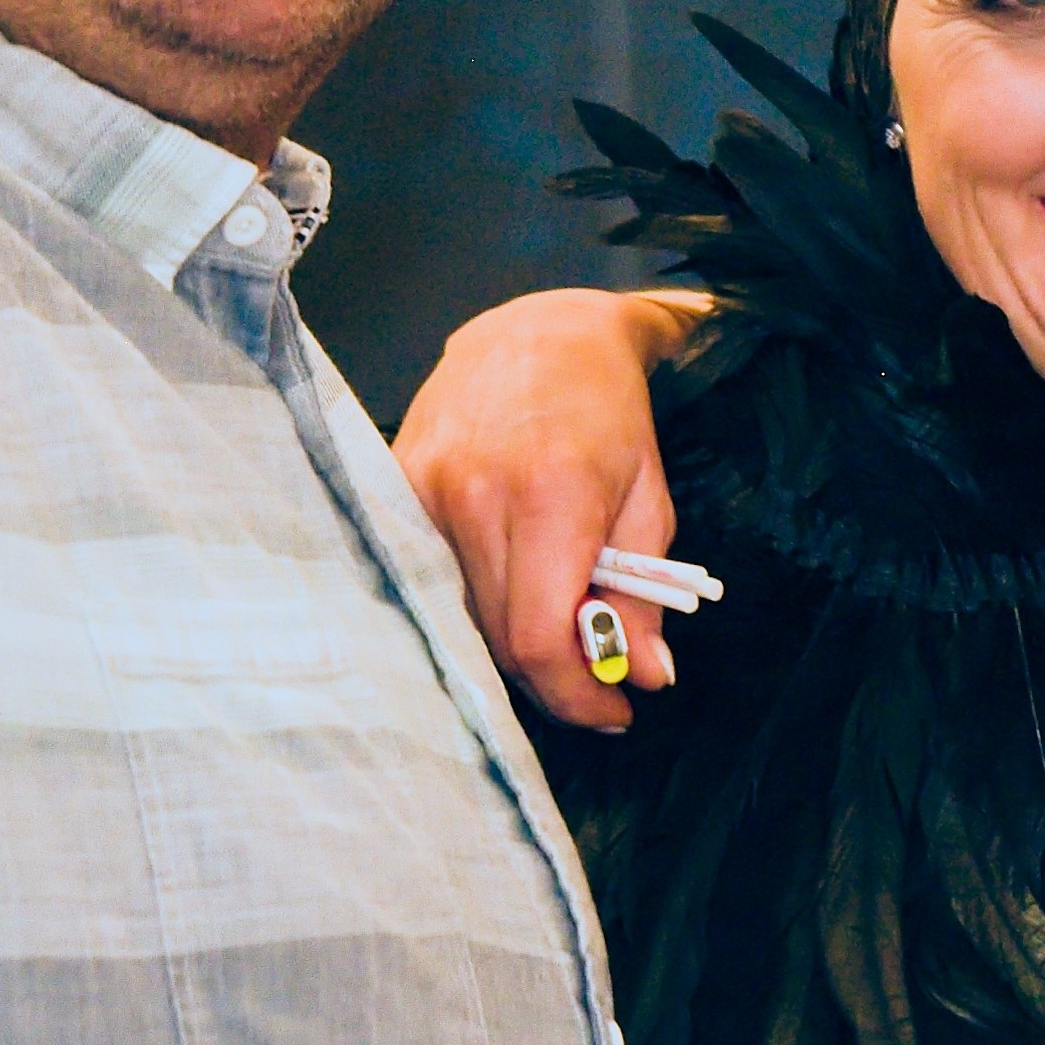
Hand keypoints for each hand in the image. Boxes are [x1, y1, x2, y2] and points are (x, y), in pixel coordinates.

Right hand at [398, 288, 681, 722]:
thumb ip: (643, 596)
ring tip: (561, 620)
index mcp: (550, 495)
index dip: (578, 697)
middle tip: (598, 676)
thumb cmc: (607, 413)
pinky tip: (511, 590)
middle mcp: (474, 496)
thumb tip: (645, 677)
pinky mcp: (394, 489)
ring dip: (513, 643)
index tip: (615, 712)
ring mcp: (423, 493)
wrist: (537, 332)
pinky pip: (430, 582)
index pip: (541, 640)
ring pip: (463, 619)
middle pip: (500, 641)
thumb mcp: (650, 501)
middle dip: (555, 678)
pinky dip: (473, 605)